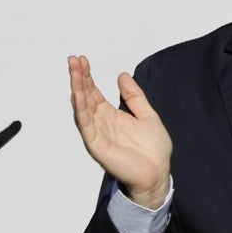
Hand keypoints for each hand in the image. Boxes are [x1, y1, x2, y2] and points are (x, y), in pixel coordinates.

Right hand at [68, 55, 172, 208]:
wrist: (157, 172)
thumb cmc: (153, 149)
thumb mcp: (147, 115)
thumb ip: (134, 96)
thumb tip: (123, 76)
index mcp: (112, 115)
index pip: (95, 92)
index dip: (88, 76)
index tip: (82, 60)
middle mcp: (101, 122)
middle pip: (86, 96)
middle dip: (79, 78)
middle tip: (73, 60)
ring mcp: (97, 132)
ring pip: (82, 107)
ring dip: (77, 89)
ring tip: (73, 71)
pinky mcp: (97, 144)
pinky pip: (86, 124)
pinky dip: (81, 109)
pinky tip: (78, 95)